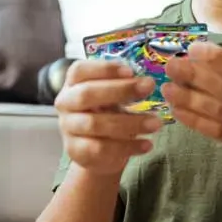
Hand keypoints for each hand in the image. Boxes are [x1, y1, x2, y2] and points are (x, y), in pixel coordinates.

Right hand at [54, 60, 160, 175]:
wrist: (97, 153)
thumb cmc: (106, 115)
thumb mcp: (113, 97)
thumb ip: (123, 86)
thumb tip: (146, 82)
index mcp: (73, 84)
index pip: (80, 70)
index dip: (104, 68)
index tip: (131, 70)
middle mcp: (65, 103)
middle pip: (86, 94)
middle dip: (120, 90)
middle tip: (149, 87)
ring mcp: (68, 128)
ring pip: (95, 124)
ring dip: (129, 122)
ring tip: (155, 123)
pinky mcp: (75, 150)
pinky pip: (100, 149)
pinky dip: (127, 147)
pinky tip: (147, 144)